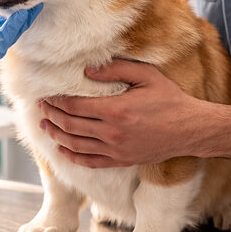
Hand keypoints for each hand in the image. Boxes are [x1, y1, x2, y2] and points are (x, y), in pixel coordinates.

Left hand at [38, 59, 204, 166]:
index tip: (46, 95)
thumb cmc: (169, 99)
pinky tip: (62, 149)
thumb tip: (87, 69)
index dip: (56, 101)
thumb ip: (115, 70)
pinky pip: (89, 162)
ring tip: (45, 126)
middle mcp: (111, 133)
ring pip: (75, 145)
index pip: (74, 106)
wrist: (189, 129)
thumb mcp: (145, 76)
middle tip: (41, 108)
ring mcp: (115, 150)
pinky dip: (72, 156)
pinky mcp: (120, 161)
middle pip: (69, 125)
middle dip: (51, 116)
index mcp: (115, 110)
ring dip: (56, 135)